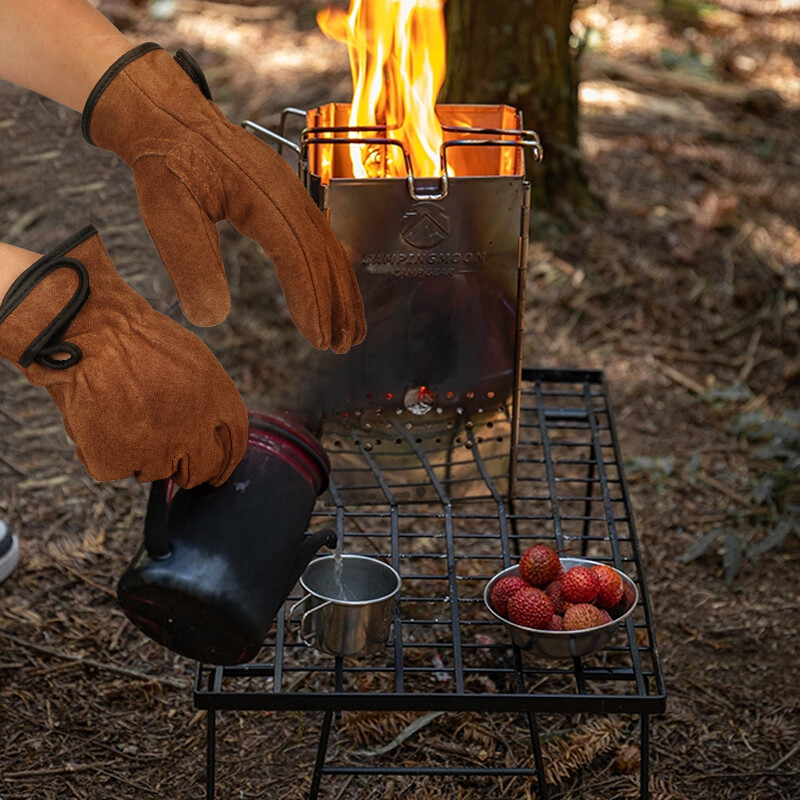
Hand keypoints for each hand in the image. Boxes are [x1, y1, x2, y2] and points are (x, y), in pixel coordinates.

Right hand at [0, 226, 248, 487]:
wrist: (91, 332)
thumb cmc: (137, 339)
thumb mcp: (194, 363)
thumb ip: (207, 401)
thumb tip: (209, 429)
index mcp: (218, 405)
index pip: (233, 448)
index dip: (224, 463)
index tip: (215, 472)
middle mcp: (194, 433)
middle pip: (201, 470)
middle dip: (186, 468)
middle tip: (164, 452)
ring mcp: (157, 451)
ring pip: (154, 470)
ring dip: (140, 453)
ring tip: (120, 414)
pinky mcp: (118, 461)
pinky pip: (114, 467)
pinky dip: (103, 451)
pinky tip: (97, 420)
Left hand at [82, 44, 366, 351]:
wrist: (169, 118)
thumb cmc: (166, 161)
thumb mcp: (166, 211)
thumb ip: (189, 263)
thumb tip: (210, 318)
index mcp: (263, 197)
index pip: (299, 256)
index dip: (312, 299)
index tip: (319, 338)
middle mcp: (289, 195)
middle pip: (326, 256)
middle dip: (338, 304)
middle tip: (343, 346)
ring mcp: (293, 195)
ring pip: (330, 249)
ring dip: (341, 292)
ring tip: (349, 331)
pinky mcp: (288, 199)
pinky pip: (320, 240)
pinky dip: (331, 272)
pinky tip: (334, 292)